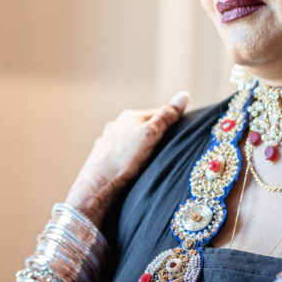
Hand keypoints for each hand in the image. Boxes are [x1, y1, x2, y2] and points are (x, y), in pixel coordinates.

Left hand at [64, 92, 189, 223]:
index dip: (170, 122)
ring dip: (141, 148)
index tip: (181, 133)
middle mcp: (116, 126)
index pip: (156, 113)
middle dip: (154, 136)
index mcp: (128, 117)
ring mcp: (108, 142)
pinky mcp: (103, 158)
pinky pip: (122, 155)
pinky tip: (133, 169)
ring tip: (150, 161)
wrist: (97, 186)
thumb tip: (183, 95)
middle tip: (167, 150)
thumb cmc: (123, 160)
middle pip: (142, 127)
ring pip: (131, 141)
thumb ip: (166, 116)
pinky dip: (129, 159)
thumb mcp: (150, 135)